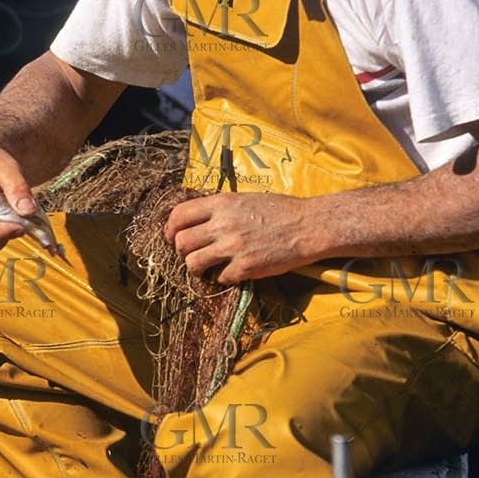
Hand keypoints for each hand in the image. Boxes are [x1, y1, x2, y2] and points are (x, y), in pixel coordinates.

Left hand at [164, 192, 313, 284]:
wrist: (308, 226)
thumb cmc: (280, 209)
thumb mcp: (245, 198)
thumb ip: (220, 208)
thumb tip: (198, 218)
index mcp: (221, 203)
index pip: (179, 215)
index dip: (169, 229)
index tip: (172, 238)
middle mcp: (223, 224)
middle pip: (181, 242)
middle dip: (181, 252)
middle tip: (191, 255)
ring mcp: (234, 247)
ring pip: (193, 264)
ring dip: (196, 269)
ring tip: (205, 269)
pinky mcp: (246, 267)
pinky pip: (220, 279)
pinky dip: (222, 279)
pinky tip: (232, 273)